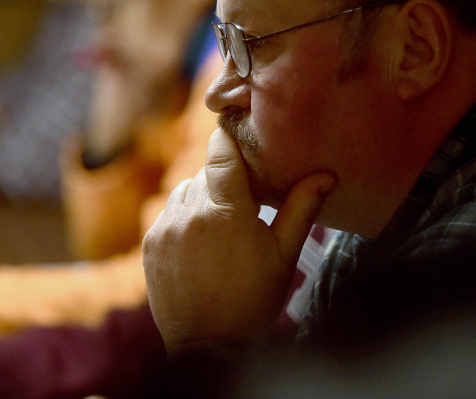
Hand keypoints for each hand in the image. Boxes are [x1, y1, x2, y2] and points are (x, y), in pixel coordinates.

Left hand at [141, 128, 334, 353]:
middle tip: (244, 201)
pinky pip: (168, 214)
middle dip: (224, 181)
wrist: (209, 345)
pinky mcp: (150, 243)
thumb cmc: (254, 300)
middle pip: (206, 173)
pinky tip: (202, 244)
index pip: (221, 152)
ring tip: (223, 228)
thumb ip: (301, 208)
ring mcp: (165, 228)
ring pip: (185, 191)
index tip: (237, 130)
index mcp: (226, 211)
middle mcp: (189, 213)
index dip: (229, 137)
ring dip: (202, 199)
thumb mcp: (284, 254)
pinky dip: (184, 219)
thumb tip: (325, 174)